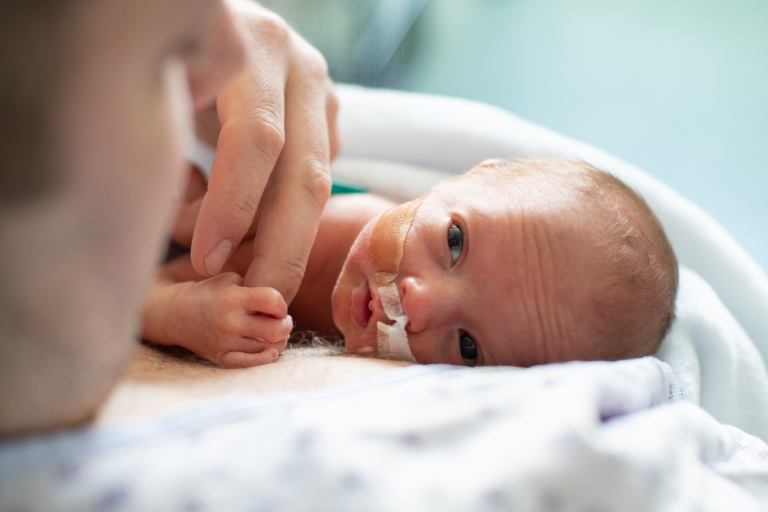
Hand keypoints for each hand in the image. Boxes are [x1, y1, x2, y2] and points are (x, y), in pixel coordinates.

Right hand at [167, 272, 292, 367]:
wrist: (175, 313)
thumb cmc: (210, 293)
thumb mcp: (231, 281)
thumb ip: (255, 290)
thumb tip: (281, 308)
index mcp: (233, 298)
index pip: (272, 301)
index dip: (281, 304)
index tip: (277, 306)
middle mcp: (230, 322)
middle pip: (275, 330)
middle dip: (286, 325)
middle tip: (284, 322)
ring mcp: (225, 342)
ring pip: (267, 348)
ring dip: (279, 341)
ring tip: (275, 333)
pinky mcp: (221, 357)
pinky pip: (249, 363)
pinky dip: (264, 358)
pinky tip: (271, 352)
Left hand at [189, 0, 339, 304]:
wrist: (220, 32)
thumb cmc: (175, 58)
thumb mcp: (163, 77)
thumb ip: (170, 118)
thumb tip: (179, 186)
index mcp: (258, 47)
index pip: (256, 137)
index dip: (233, 205)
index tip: (206, 261)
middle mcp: (302, 71)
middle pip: (305, 176)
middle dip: (282, 250)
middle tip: (258, 301)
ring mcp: (325, 98)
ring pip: (318, 187)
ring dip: (287, 243)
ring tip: (255, 282)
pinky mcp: (331, 123)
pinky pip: (313, 185)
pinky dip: (285, 222)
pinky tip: (258, 241)